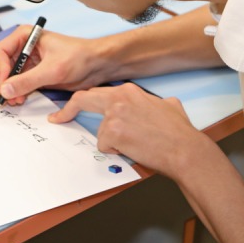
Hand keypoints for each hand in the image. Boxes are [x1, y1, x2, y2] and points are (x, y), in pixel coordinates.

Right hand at [0, 24, 110, 104]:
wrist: (97, 65)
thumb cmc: (79, 57)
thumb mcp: (52, 70)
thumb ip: (27, 81)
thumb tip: (5, 91)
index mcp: (25, 36)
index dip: (0, 69)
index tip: (5, 85)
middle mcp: (23, 47)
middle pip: (0, 66)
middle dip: (1, 83)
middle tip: (4, 99)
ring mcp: (28, 61)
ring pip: (8, 77)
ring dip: (8, 90)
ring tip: (14, 102)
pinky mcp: (34, 74)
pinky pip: (18, 84)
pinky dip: (16, 93)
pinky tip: (20, 100)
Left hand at [50, 83, 206, 177]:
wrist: (184, 149)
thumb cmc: (178, 132)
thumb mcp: (168, 105)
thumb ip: (152, 102)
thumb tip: (155, 106)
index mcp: (129, 90)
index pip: (99, 92)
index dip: (85, 101)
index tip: (72, 106)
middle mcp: (119, 98)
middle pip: (84, 99)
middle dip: (68, 109)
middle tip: (59, 118)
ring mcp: (114, 115)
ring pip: (101, 131)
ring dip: (114, 141)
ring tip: (137, 143)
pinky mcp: (112, 133)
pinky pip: (105, 146)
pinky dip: (117, 151)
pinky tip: (135, 149)